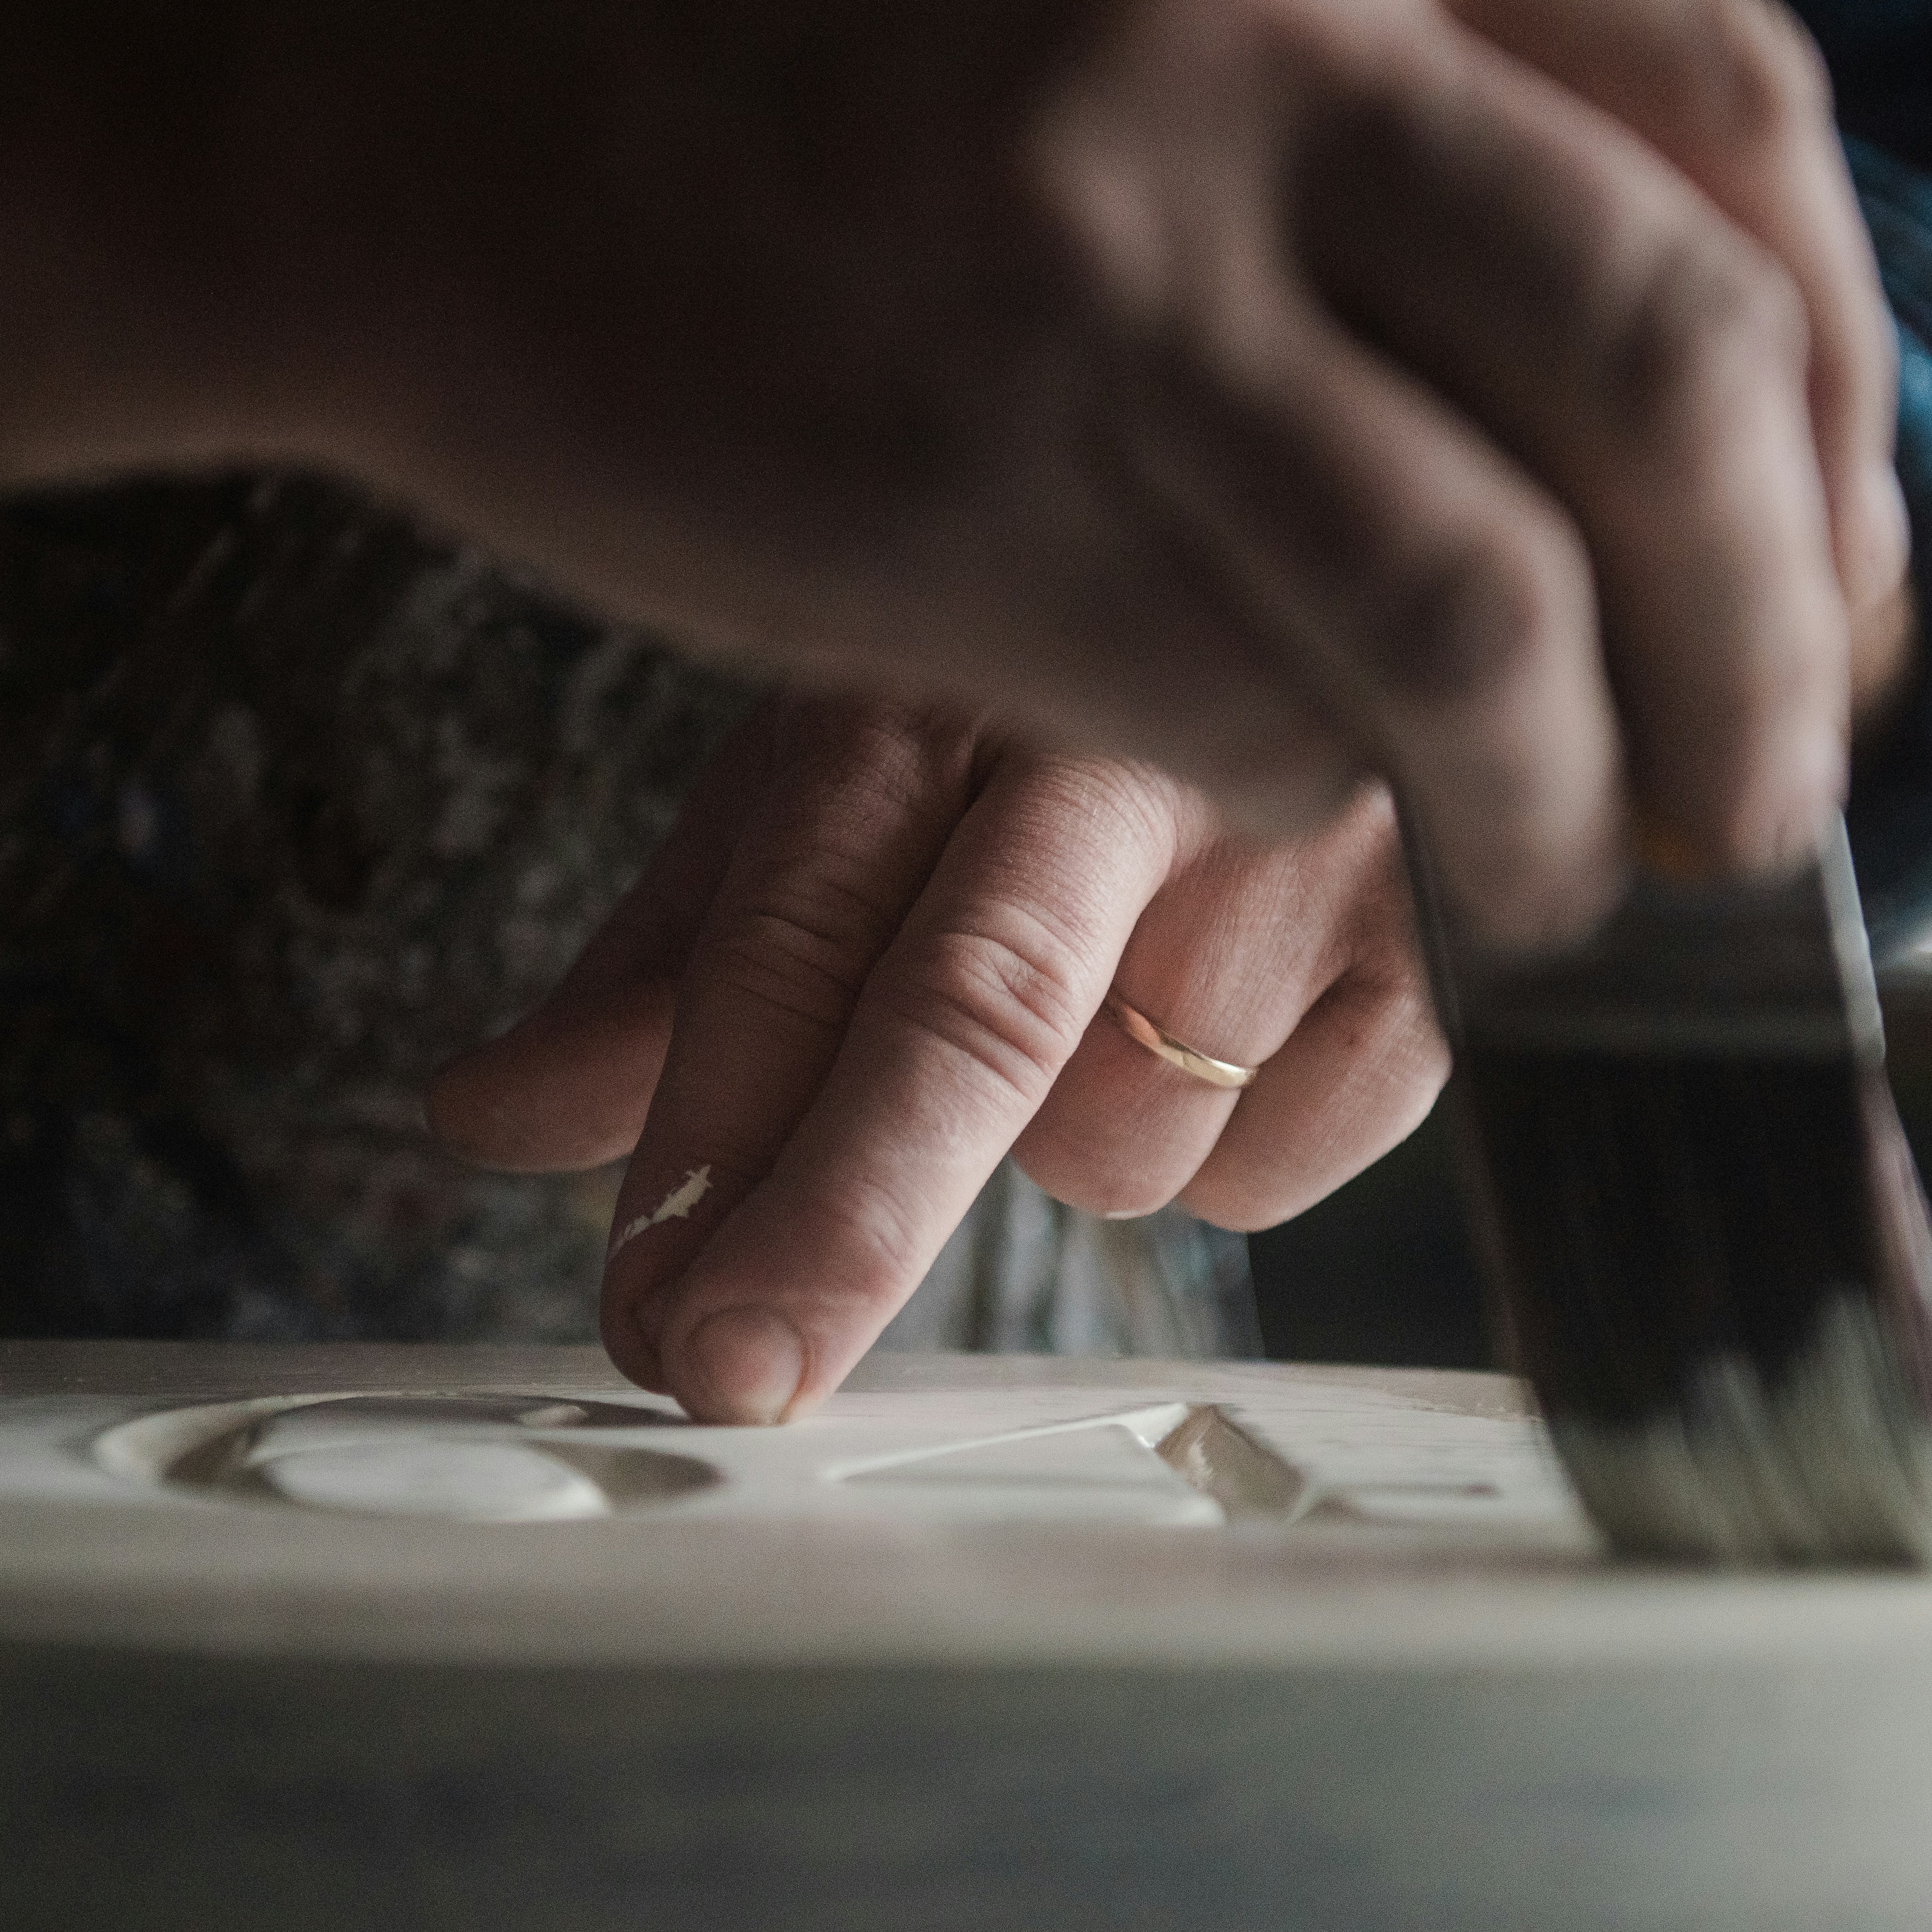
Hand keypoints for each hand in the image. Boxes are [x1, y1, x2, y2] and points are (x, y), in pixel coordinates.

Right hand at [245, 0, 1909, 947]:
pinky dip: (1303, 773)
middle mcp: (1253, 35)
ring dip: (1574, 780)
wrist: (347, 72)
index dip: (1831, 366)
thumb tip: (1566, 316)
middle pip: (1670, 371)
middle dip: (1777, 621)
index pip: (1720, 124)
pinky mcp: (968, 498)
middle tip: (1773, 777)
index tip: (1828, 529)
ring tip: (1580, 876)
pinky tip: (1266, 767)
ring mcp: (1112, 275)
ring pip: (1484, 597)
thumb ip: (1329, 44)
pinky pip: (1235, 699)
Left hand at [429, 695, 1444, 1421]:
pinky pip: (1277, 1165)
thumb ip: (669, 969)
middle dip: (841, 1217)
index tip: (646, 1312)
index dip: (714, 1140)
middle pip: (974, 1012)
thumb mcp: (830, 787)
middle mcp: (1120, 741)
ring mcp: (1306, 833)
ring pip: (1127, 1135)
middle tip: (736, 1369)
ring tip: (1106, 1003)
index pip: (800, 928)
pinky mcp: (1450, 938)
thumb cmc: (1049, 714)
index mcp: (933, 688)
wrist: (1353, 562)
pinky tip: (1229, 1020)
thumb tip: (481, 1120)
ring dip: (1069, 1145)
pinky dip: (1221, 1147)